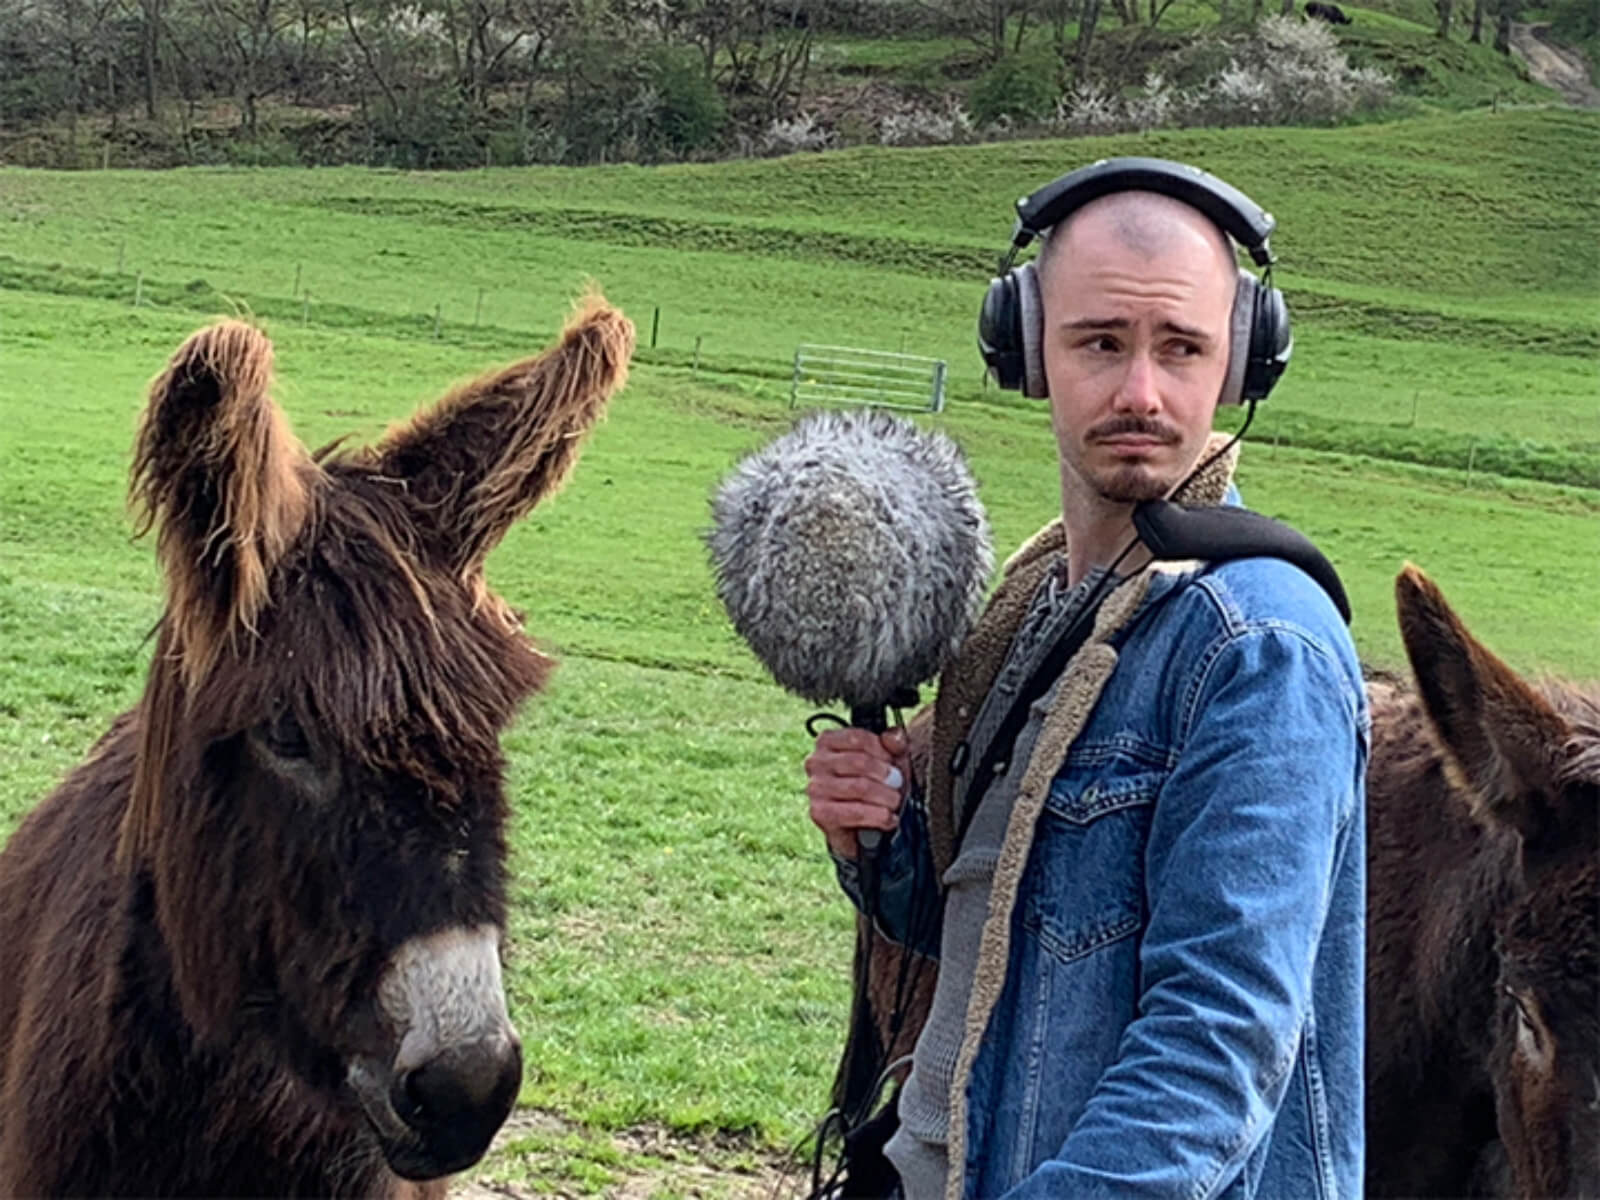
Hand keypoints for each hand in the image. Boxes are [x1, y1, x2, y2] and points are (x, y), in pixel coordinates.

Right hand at [804, 727, 909, 859]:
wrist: (860, 826)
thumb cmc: (874, 785)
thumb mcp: (888, 760)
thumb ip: (894, 743)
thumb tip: (893, 736)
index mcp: (828, 741)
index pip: (857, 738)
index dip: (882, 751)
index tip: (894, 763)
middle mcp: (816, 762)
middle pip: (859, 762)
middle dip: (886, 776)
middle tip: (899, 785)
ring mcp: (815, 787)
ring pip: (859, 787)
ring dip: (885, 797)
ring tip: (895, 802)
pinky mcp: (819, 813)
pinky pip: (855, 812)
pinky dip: (878, 817)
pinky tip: (889, 818)